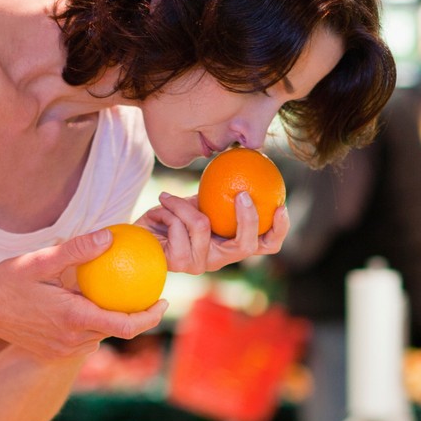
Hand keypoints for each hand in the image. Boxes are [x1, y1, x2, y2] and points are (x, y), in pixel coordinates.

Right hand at [0, 230, 167, 360]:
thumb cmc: (7, 280)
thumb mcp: (41, 260)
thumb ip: (77, 250)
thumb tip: (110, 236)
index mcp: (73, 318)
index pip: (125, 325)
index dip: (150, 316)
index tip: (163, 300)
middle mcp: (71, 340)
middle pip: (116, 331)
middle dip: (135, 315)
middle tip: (146, 291)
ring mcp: (61, 351)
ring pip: (100, 336)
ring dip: (111, 320)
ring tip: (120, 296)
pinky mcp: (52, 353)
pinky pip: (83, 341)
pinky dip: (92, 325)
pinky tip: (91, 305)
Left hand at [136, 191, 289, 274]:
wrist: (140, 229)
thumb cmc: (173, 212)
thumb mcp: (200, 197)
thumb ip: (222, 188)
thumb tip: (247, 156)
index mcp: (232, 243)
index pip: (268, 245)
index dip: (280, 230)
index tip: (280, 206)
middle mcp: (220, 258)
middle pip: (246, 245)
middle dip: (248, 219)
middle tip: (243, 194)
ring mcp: (200, 264)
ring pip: (203, 225)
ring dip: (182, 203)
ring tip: (167, 197)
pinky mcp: (178, 264)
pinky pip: (180, 227)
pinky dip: (169, 209)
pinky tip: (161, 206)